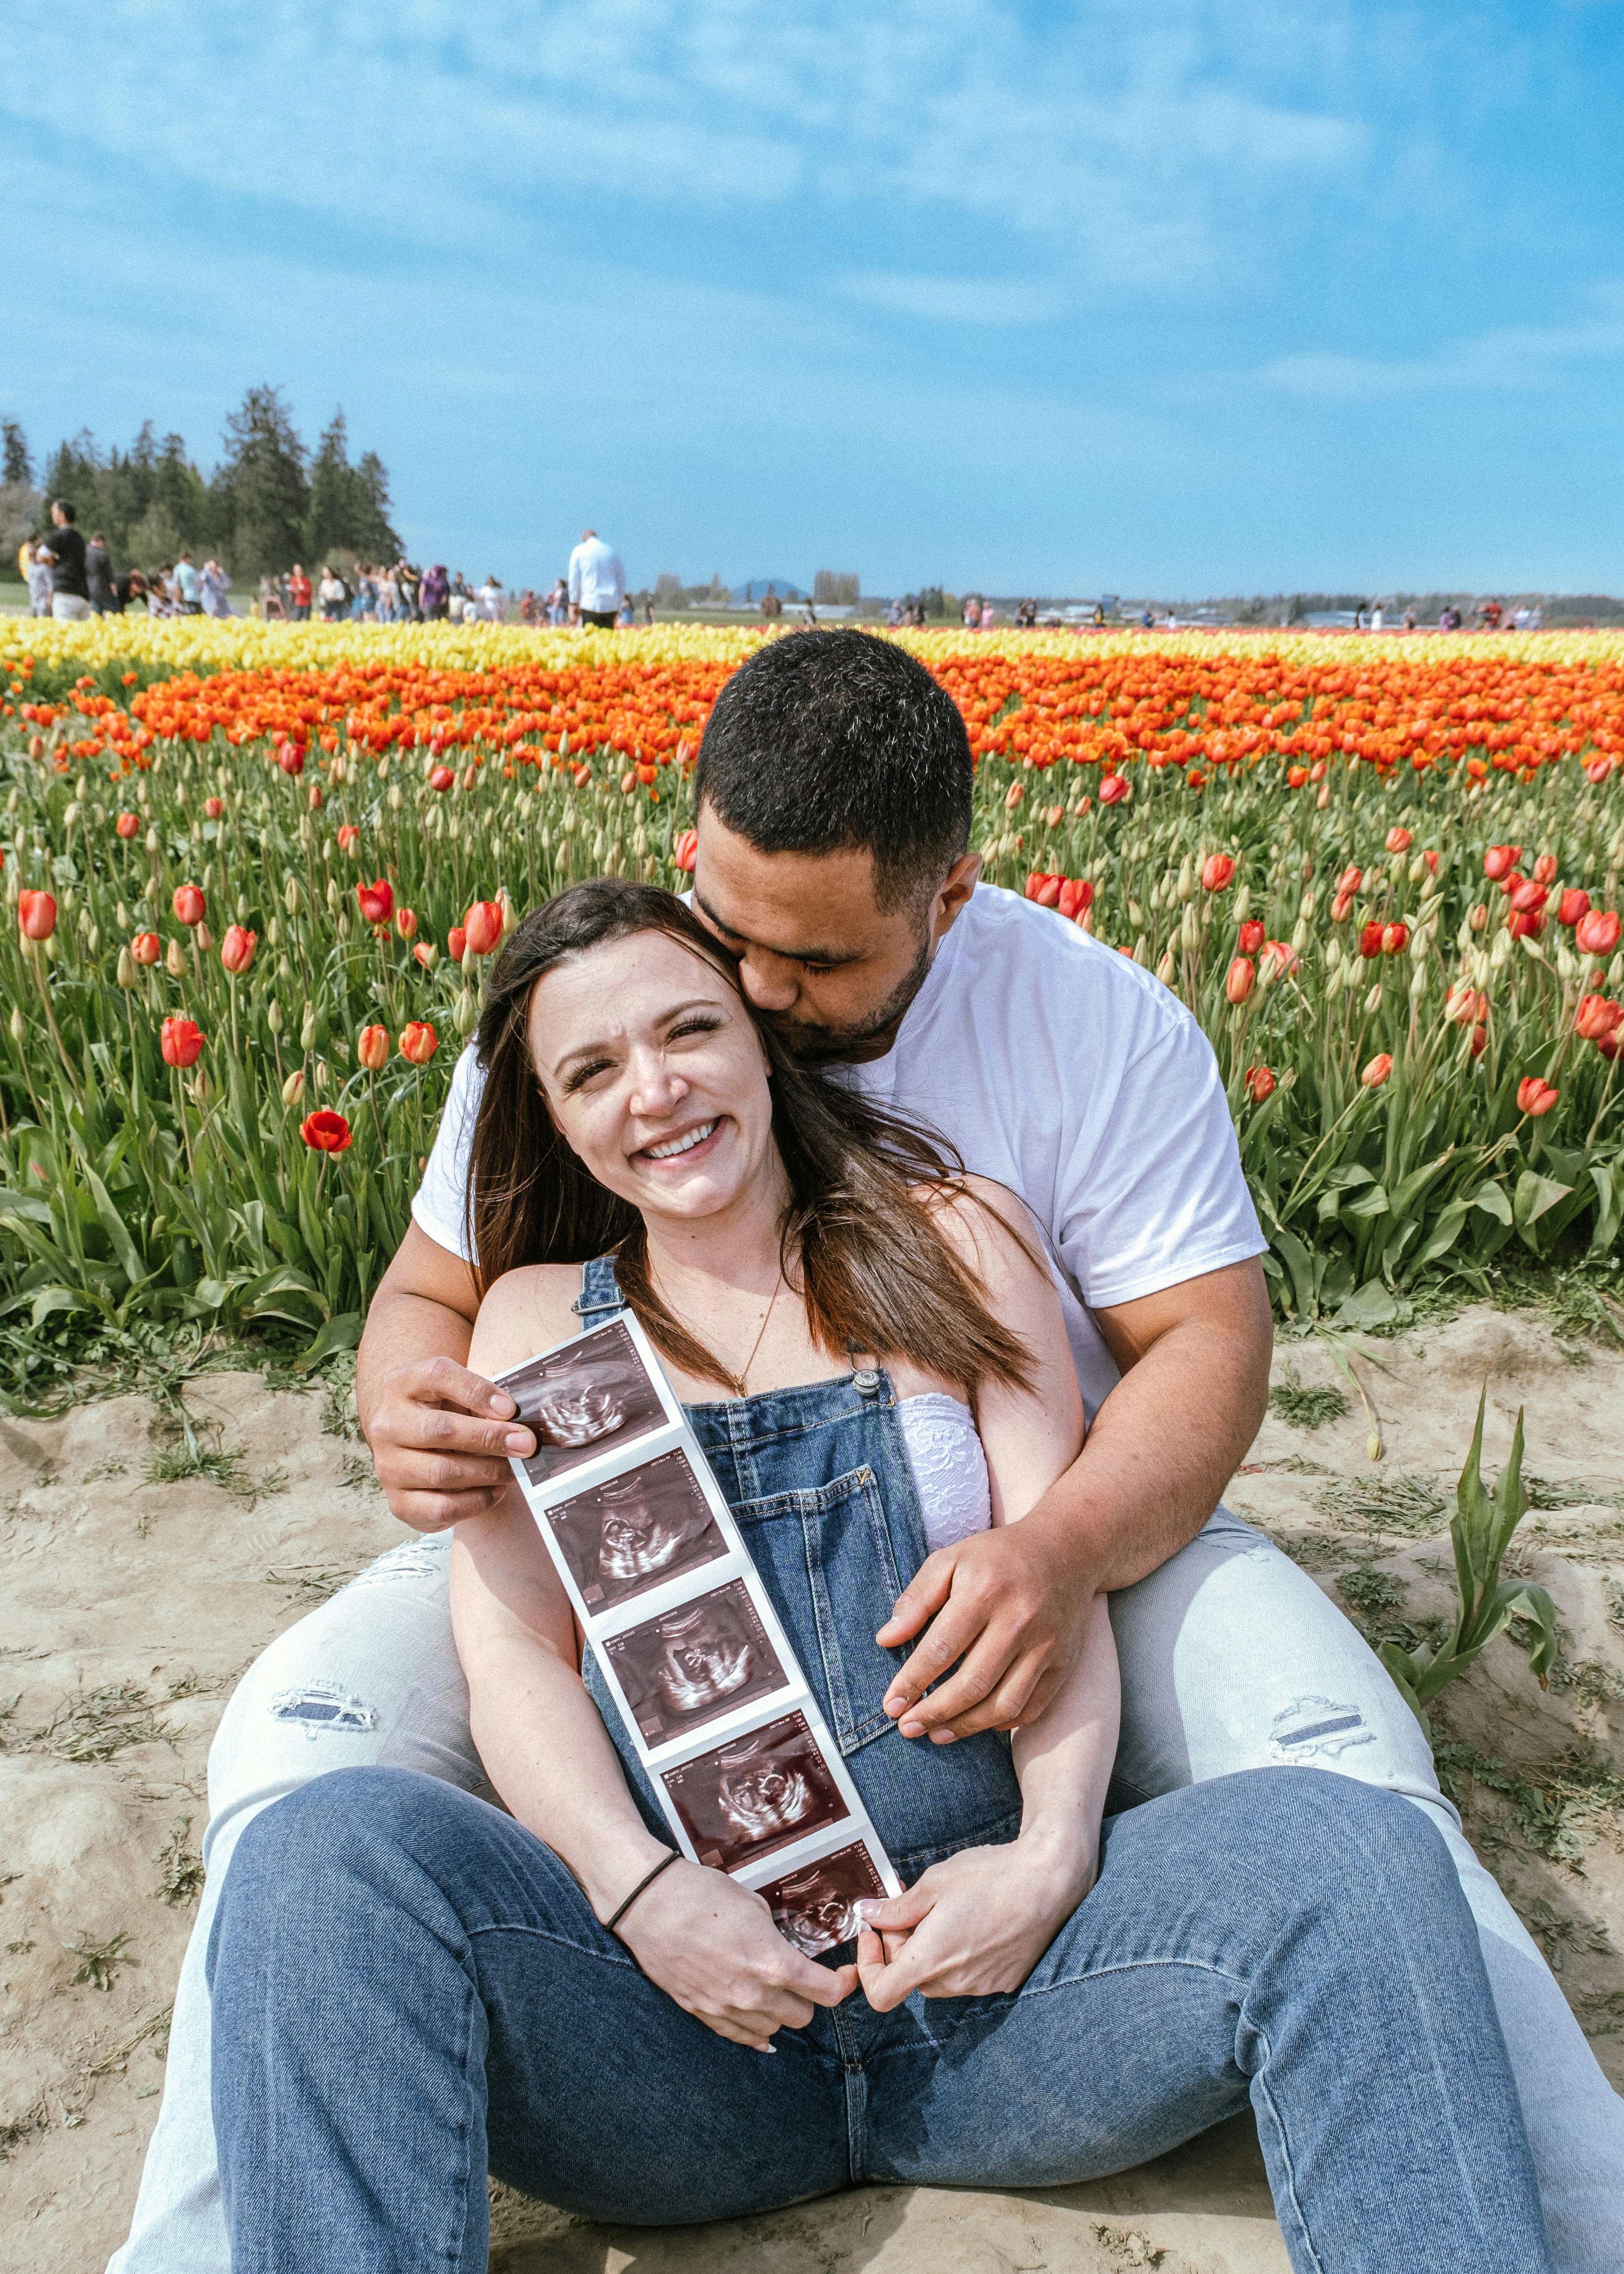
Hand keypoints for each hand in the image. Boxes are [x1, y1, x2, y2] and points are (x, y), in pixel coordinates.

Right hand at [365, 1355, 535, 1530]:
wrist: (408, 1443)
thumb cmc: (444, 1412)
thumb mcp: (456, 1393)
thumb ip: (483, 1398)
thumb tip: (521, 1426)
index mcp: (401, 1385)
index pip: (437, 1375)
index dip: (477, 1391)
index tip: (511, 1408)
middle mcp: (386, 1425)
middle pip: (441, 1429)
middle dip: (490, 1438)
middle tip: (526, 1444)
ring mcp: (388, 1467)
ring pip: (442, 1472)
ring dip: (488, 1471)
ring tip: (515, 1469)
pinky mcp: (399, 1503)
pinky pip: (441, 1508)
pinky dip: (476, 1502)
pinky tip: (497, 1491)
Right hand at [616, 1861, 855, 2050]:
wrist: (649, 1904)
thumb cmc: (702, 1894)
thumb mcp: (754, 1905)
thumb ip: (776, 1936)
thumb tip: (788, 1949)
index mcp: (774, 1965)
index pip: (827, 1993)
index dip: (842, 1985)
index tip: (844, 1975)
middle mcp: (753, 1996)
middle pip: (802, 2017)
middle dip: (809, 1997)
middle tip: (805, 1978)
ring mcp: (726, 2009)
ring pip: (773, 2029)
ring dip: (781, 2012)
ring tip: (777, 1991)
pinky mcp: (702, 2014)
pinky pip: (740, 2037)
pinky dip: (755, 2032)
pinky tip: (760, 2024)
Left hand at [855, 1834, 1093, 2011]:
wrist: (1048, 1880)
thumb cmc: (991, 1876)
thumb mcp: (935, 1882)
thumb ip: (897, 1907)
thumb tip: (867, 1915)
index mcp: (933, 1959)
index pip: (882, 1994)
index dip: (869, 1968)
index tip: (874, 1936)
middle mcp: (956, 1982)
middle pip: (911, 1979)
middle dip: (903, 1947)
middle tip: (913, 1908)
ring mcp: (983, 1986)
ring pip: (941, 1978)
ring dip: (933, 1952)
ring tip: (947, 1911)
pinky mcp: (1005, 1981)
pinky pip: (970, 1976)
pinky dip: (962, 1955)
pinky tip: (976, 1922)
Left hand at [876, 1514, 1096, 1741]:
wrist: (1066, 1550)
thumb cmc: (996, 1558)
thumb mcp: (950, 1560)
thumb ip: (916, 1599)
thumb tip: (886, 1640)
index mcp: (984, 1592)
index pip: (940, 1649)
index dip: (912, 1682)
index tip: (891, 1705)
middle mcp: (1018, 1621)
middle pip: (972, 1684)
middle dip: (934, 1713)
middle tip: (907, 1728)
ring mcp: (1045, 1646)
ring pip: (1003, 1705)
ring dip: (966, 1727)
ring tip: (937, 1734)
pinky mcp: (1063, 1663)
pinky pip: (1032, 1708)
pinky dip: (1001, 1723)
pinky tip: (976, 1723)